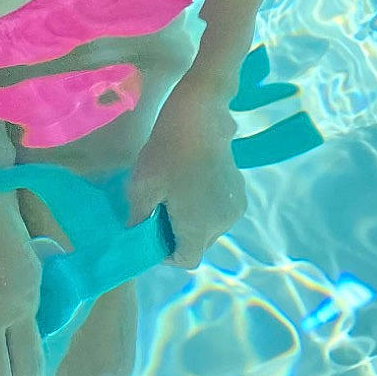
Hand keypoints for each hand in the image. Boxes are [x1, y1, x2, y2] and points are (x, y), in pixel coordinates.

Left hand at [125, 81, 246, 269]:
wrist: (199, 115)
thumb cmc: (166, 152)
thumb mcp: (141, 186)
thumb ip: (139, 218)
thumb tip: (137, 234)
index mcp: (199, 227)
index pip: (186, 260)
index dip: (167, 253)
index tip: (153, 231)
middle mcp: (223, 222)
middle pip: (198, 243)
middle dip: (178, 233)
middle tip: (160, 207)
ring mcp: (235, 205)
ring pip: (209, 226)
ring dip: (192, 218)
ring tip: (176, 190)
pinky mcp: (239, 188)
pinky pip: (219, 209)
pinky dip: (205, 204)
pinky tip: (191, 178)